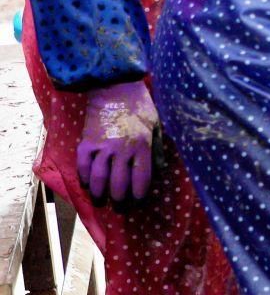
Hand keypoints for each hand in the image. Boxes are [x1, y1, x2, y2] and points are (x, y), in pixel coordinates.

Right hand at [78, 81, 161, 204]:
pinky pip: (83, 167)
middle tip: (120, 207)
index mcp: (142, 145)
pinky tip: (88, 186)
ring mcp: (102, 147)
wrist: (114, 87)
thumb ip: (157, 149)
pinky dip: (84, 179)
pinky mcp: (86, 143)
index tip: (138, 201)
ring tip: (102, 201)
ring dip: (100, 194)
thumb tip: (161, 170)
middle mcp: (122, 149)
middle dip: (120, 199)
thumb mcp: (156, 125)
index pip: (141, 178)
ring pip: (99, 179)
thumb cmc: (139, 106)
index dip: (139, 194)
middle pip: (119, 183)